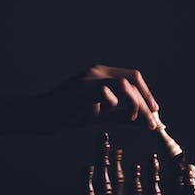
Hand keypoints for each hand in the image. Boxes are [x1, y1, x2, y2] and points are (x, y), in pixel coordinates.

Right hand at [42, 64, 161, 129]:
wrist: (39, 116)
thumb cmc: (69, 113)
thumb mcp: (101, 115)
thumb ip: (123, 115)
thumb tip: (147, 122)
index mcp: (103, 74)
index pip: (134, 77)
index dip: (147, 94)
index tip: (155, 112)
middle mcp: (97, 72)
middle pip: (133, 80)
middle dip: (146, 103)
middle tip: (152, 123)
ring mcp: (88, 79)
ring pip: (124, 84)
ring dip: (135, 104)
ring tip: (135, 120)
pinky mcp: (80, 90)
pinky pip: (104, 91)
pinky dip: (113, 102)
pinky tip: (110, 113)